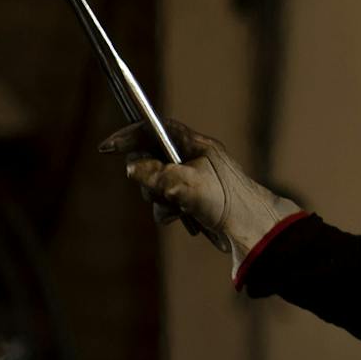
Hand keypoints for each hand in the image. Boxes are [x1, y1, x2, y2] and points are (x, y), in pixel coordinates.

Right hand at [100, 119, 299, 276]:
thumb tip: (131, 168)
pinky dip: (170, 212)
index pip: (155, 129)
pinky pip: (166, 203)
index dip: (130, 135)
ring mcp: (192, 179)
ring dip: (161, 201)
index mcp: (195, 144)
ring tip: (179, 209)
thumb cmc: (226, 201)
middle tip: (160, 192)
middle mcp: (193, 158)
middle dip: (150, 180)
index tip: (107, 148)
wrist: (253, 230)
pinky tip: (185, 219)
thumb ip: (155, 174)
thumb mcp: (185, 185)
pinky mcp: (193, 200)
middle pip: (150, 160)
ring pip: (156, 185)